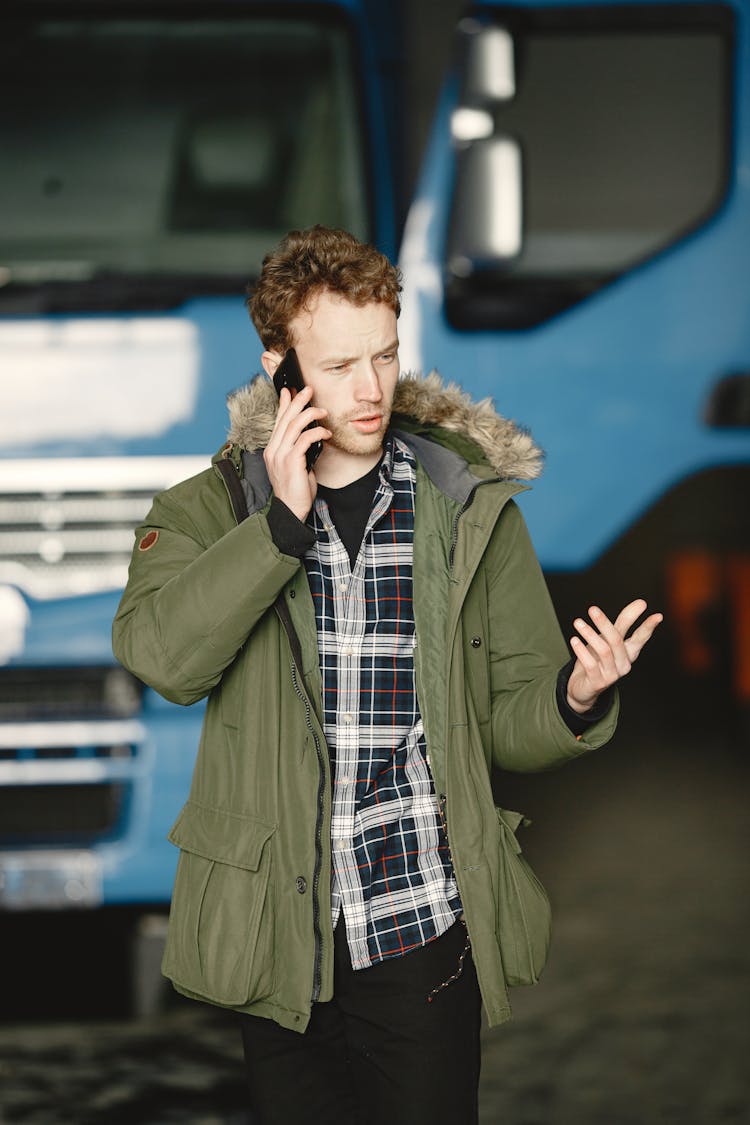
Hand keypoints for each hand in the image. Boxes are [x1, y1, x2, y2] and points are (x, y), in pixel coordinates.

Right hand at [263, 386, 330, 521]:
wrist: (291, 510)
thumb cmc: (296, 490)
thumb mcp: (296, 466)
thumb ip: (299, 450)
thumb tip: (310, 435)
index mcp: (272, 450)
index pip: (278, 421)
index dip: (284, 404)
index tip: (290, 391)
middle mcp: (274, 450)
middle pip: (285, 418)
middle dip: (298, 401)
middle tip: (308, 389)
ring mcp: (281, 455)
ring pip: (294, 425)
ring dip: (310, 414)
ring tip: (323, 411)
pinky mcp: (291, 461)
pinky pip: (305, 439)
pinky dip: (317, 432)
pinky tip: (326, 433)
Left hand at [566, 599, 662, 713]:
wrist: (583, 688)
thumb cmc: (597, 660)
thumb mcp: (609, 638)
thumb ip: (625, 621)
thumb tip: (641, 602)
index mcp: (629, 653)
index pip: (641, 638)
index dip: (648, 627)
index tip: (658, 615)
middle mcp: (624, 664)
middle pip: (617, 640)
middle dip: (604, 623)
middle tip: (592, 609)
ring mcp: (612, 675)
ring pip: (603, 651)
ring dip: (589, 634)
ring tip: (577, 622)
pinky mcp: (598, 683)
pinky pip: (590, 664)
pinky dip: (581, 651)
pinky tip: (574, 640)